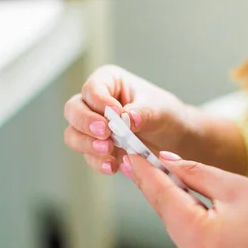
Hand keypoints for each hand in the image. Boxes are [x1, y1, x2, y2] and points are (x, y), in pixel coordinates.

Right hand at [63, 65, 188, 175]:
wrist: (174, 139)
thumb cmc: (165, 114)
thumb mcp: (159, 109)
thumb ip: (142, 112)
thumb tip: (126, 117)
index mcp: (108, 82)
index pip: (92, 88)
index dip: (99, 101)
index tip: (116, 113)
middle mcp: (94, 103)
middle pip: (73, 110)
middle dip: (86, 122)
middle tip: (105, 132)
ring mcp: (92, 128)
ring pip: (73, 134)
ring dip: (87, 144)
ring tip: (108, 149)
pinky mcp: (96, 149)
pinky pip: (88, 156)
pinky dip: (98, 162)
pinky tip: (112, 165)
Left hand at [125, 152, 247, 247]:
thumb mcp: (234, 185)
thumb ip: (194, 172)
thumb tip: (165, 161)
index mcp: (202, 238)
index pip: (163, 197)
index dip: (145, 171)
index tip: (130, 151)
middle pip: (165, 212)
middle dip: (152, 183)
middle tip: (136, 156)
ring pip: (174, 224)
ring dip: (166, 197)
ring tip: (152, 168)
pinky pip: (187, 235)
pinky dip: (181, 213)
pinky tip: (176, 192)